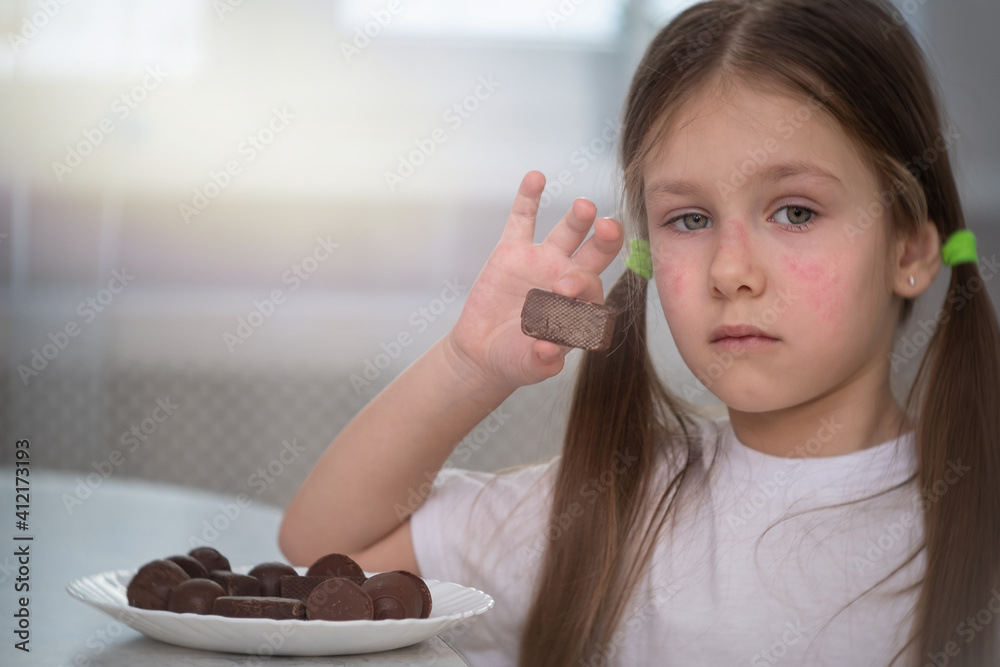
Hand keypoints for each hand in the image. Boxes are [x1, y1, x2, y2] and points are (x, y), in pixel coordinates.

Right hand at [444, 170, 623, 391]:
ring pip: (568, 232)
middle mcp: (568, 278)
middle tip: (609, 227)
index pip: (592, 292)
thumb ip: (542, 361)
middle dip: (606, 240)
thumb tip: (549, 350)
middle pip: (596, 254)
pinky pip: (522, 219)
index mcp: (581, 307)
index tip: (565, 293)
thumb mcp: (529, 367)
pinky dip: (528, 198)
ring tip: (585, 206)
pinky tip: (536, 177)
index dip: (583, 289)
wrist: (484, 352)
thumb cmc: (516, 360)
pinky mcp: (513, 251)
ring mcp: (542, 261)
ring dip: (579, 217)